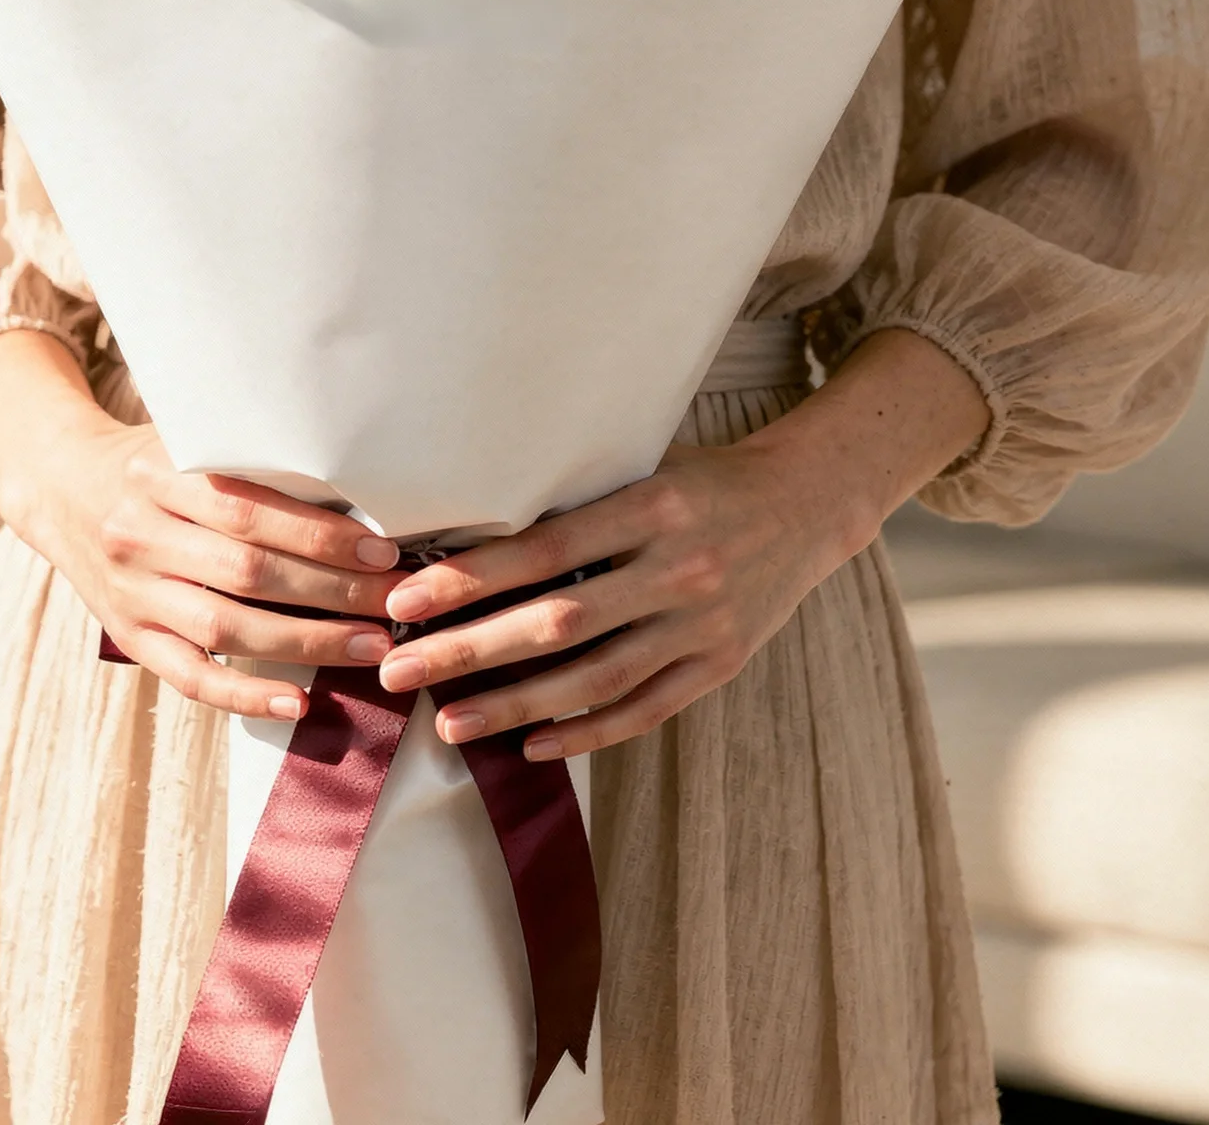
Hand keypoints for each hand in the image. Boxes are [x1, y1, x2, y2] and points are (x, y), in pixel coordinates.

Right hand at [0, 330, 406, 722]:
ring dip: (306, 644)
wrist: (59, 487)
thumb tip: (353, 481)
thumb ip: (250, 458)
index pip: (251, 511)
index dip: (320, 536)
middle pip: (247, 573)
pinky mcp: (130, 637)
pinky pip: (190, 676)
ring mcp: (132, 592)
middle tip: (396, 603)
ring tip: (371, 647)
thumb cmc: (149, 460)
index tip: (382, 550)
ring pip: (225, 628)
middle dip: (331, 592)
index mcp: (161, 476)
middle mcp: (141, 535)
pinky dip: (246, 694)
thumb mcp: (186, 438)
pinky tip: (299, 702)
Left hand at [373, 329, 988, 760]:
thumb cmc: (705, 476)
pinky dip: (585, 732)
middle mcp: (678, 569)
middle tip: (397, 670)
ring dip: (513, 703)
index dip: (470, 579)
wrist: (811, 501)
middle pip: (557, 622)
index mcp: (652, 507)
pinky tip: (530, 742)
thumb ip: (576, 500)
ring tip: (447, 720)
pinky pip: (644, 709)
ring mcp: (704, 625)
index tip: (404, 601)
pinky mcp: (721, 665)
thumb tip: (472, 532)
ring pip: (595, 678)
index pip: (543, 549)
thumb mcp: (644, 466)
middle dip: (468, 650)